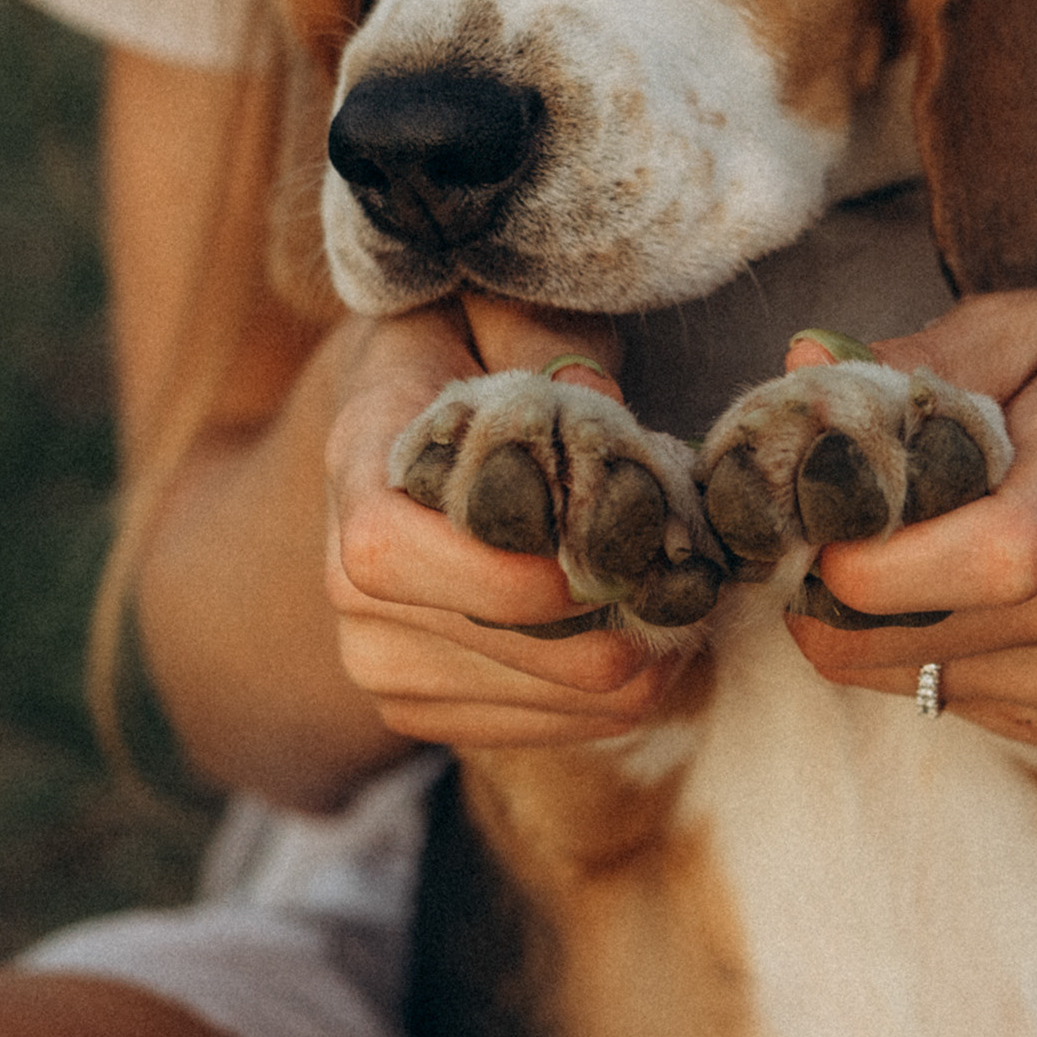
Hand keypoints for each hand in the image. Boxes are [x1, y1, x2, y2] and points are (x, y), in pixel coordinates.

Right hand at [325, 297, 688, 744]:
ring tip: (674, 594)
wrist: (390, 440)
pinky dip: (617, 694)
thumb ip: (533, 339)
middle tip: (690, 569)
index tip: (595, 554)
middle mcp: (346, 587)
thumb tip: (595, 405)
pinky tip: (639, 633)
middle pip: (487, 643)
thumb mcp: (484, 306)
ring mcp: (378, 661)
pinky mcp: (420, 710)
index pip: (386, 556)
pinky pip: (545, 730)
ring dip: (633, 657)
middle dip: (613, 614)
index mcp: (353, 470)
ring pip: (539, 699)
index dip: (497, 575)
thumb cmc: (455, 355)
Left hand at [784, 286, 1036, 749]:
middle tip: (811, 526)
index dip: (877, 555)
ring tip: (889, 546)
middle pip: (913, 630)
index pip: (997, 551)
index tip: (818, 520)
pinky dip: (910, 649)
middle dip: (820, 585)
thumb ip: (922, 354)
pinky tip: (952, 591)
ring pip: (899, 675)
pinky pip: (936, 699)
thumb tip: (800, 367)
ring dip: (857, 619)